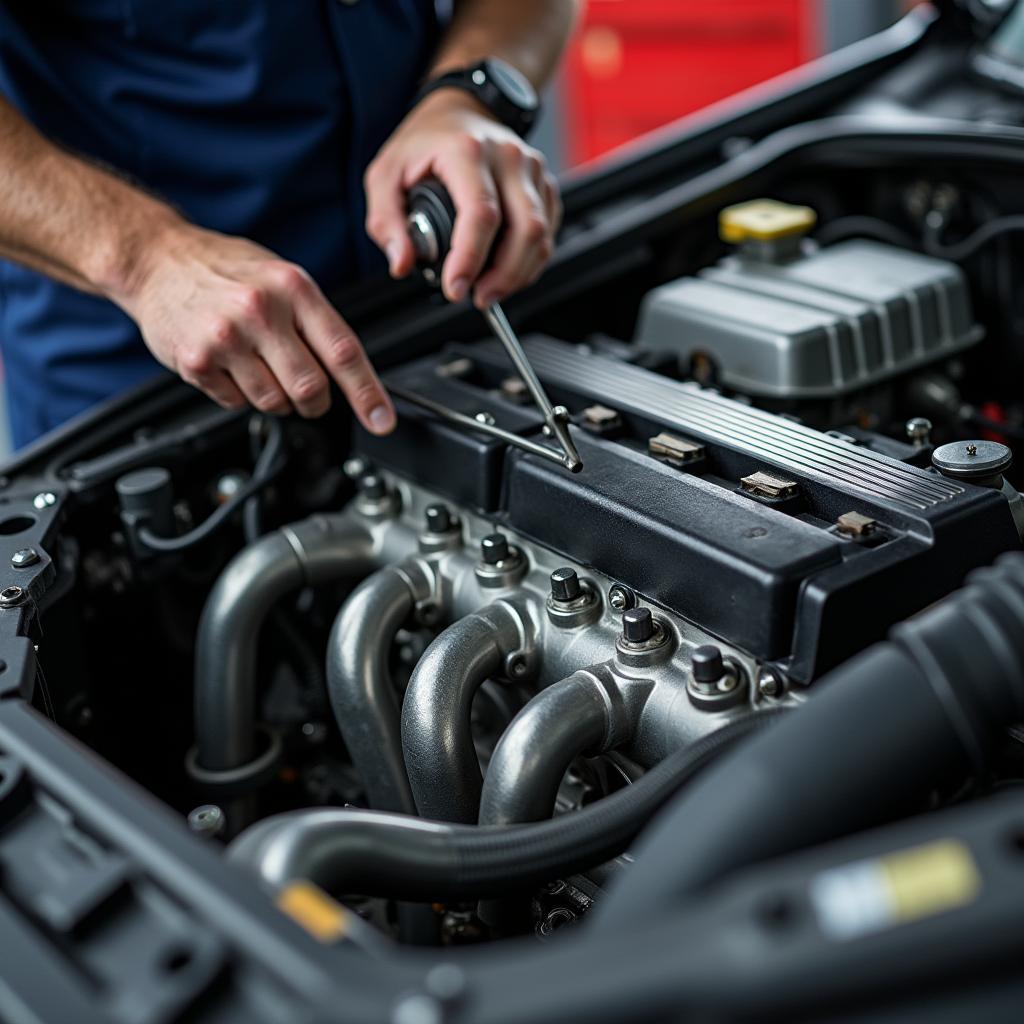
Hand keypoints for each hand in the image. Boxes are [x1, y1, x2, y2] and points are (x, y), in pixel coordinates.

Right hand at [117, 225, 395, 432]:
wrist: (157, 259)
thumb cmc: (226, 269)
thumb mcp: (283, 278)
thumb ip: (317, 322)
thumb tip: (353, 374)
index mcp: (294, 288)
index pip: (343, 352)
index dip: (367, 393)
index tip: (382, 420)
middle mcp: (261, 310)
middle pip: (310, 387)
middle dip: (315, 401)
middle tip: (307, 393)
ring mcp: (226, 337)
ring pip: (275, 402)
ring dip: (275, 397)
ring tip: (257, 365)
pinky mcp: (196, 360)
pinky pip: (236, 403)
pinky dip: (239, 394)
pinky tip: (229, 364)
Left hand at [364, 89, 561, 308]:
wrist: (461, 110)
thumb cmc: (425, 143)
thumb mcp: (385, 174)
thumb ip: (386, 222)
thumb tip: (402, 263)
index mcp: (467, 151)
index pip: (481, 214)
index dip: (470, 259)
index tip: (455, 288)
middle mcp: (508, 157)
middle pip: (525, 229)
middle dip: (503, 276)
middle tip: (477, 298)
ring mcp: (533, 170)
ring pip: (542, 235)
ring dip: (518, 274)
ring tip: (489, 291)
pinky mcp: (545, 186)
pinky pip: (548, 233)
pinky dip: (529, 262)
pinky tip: (506, 272)